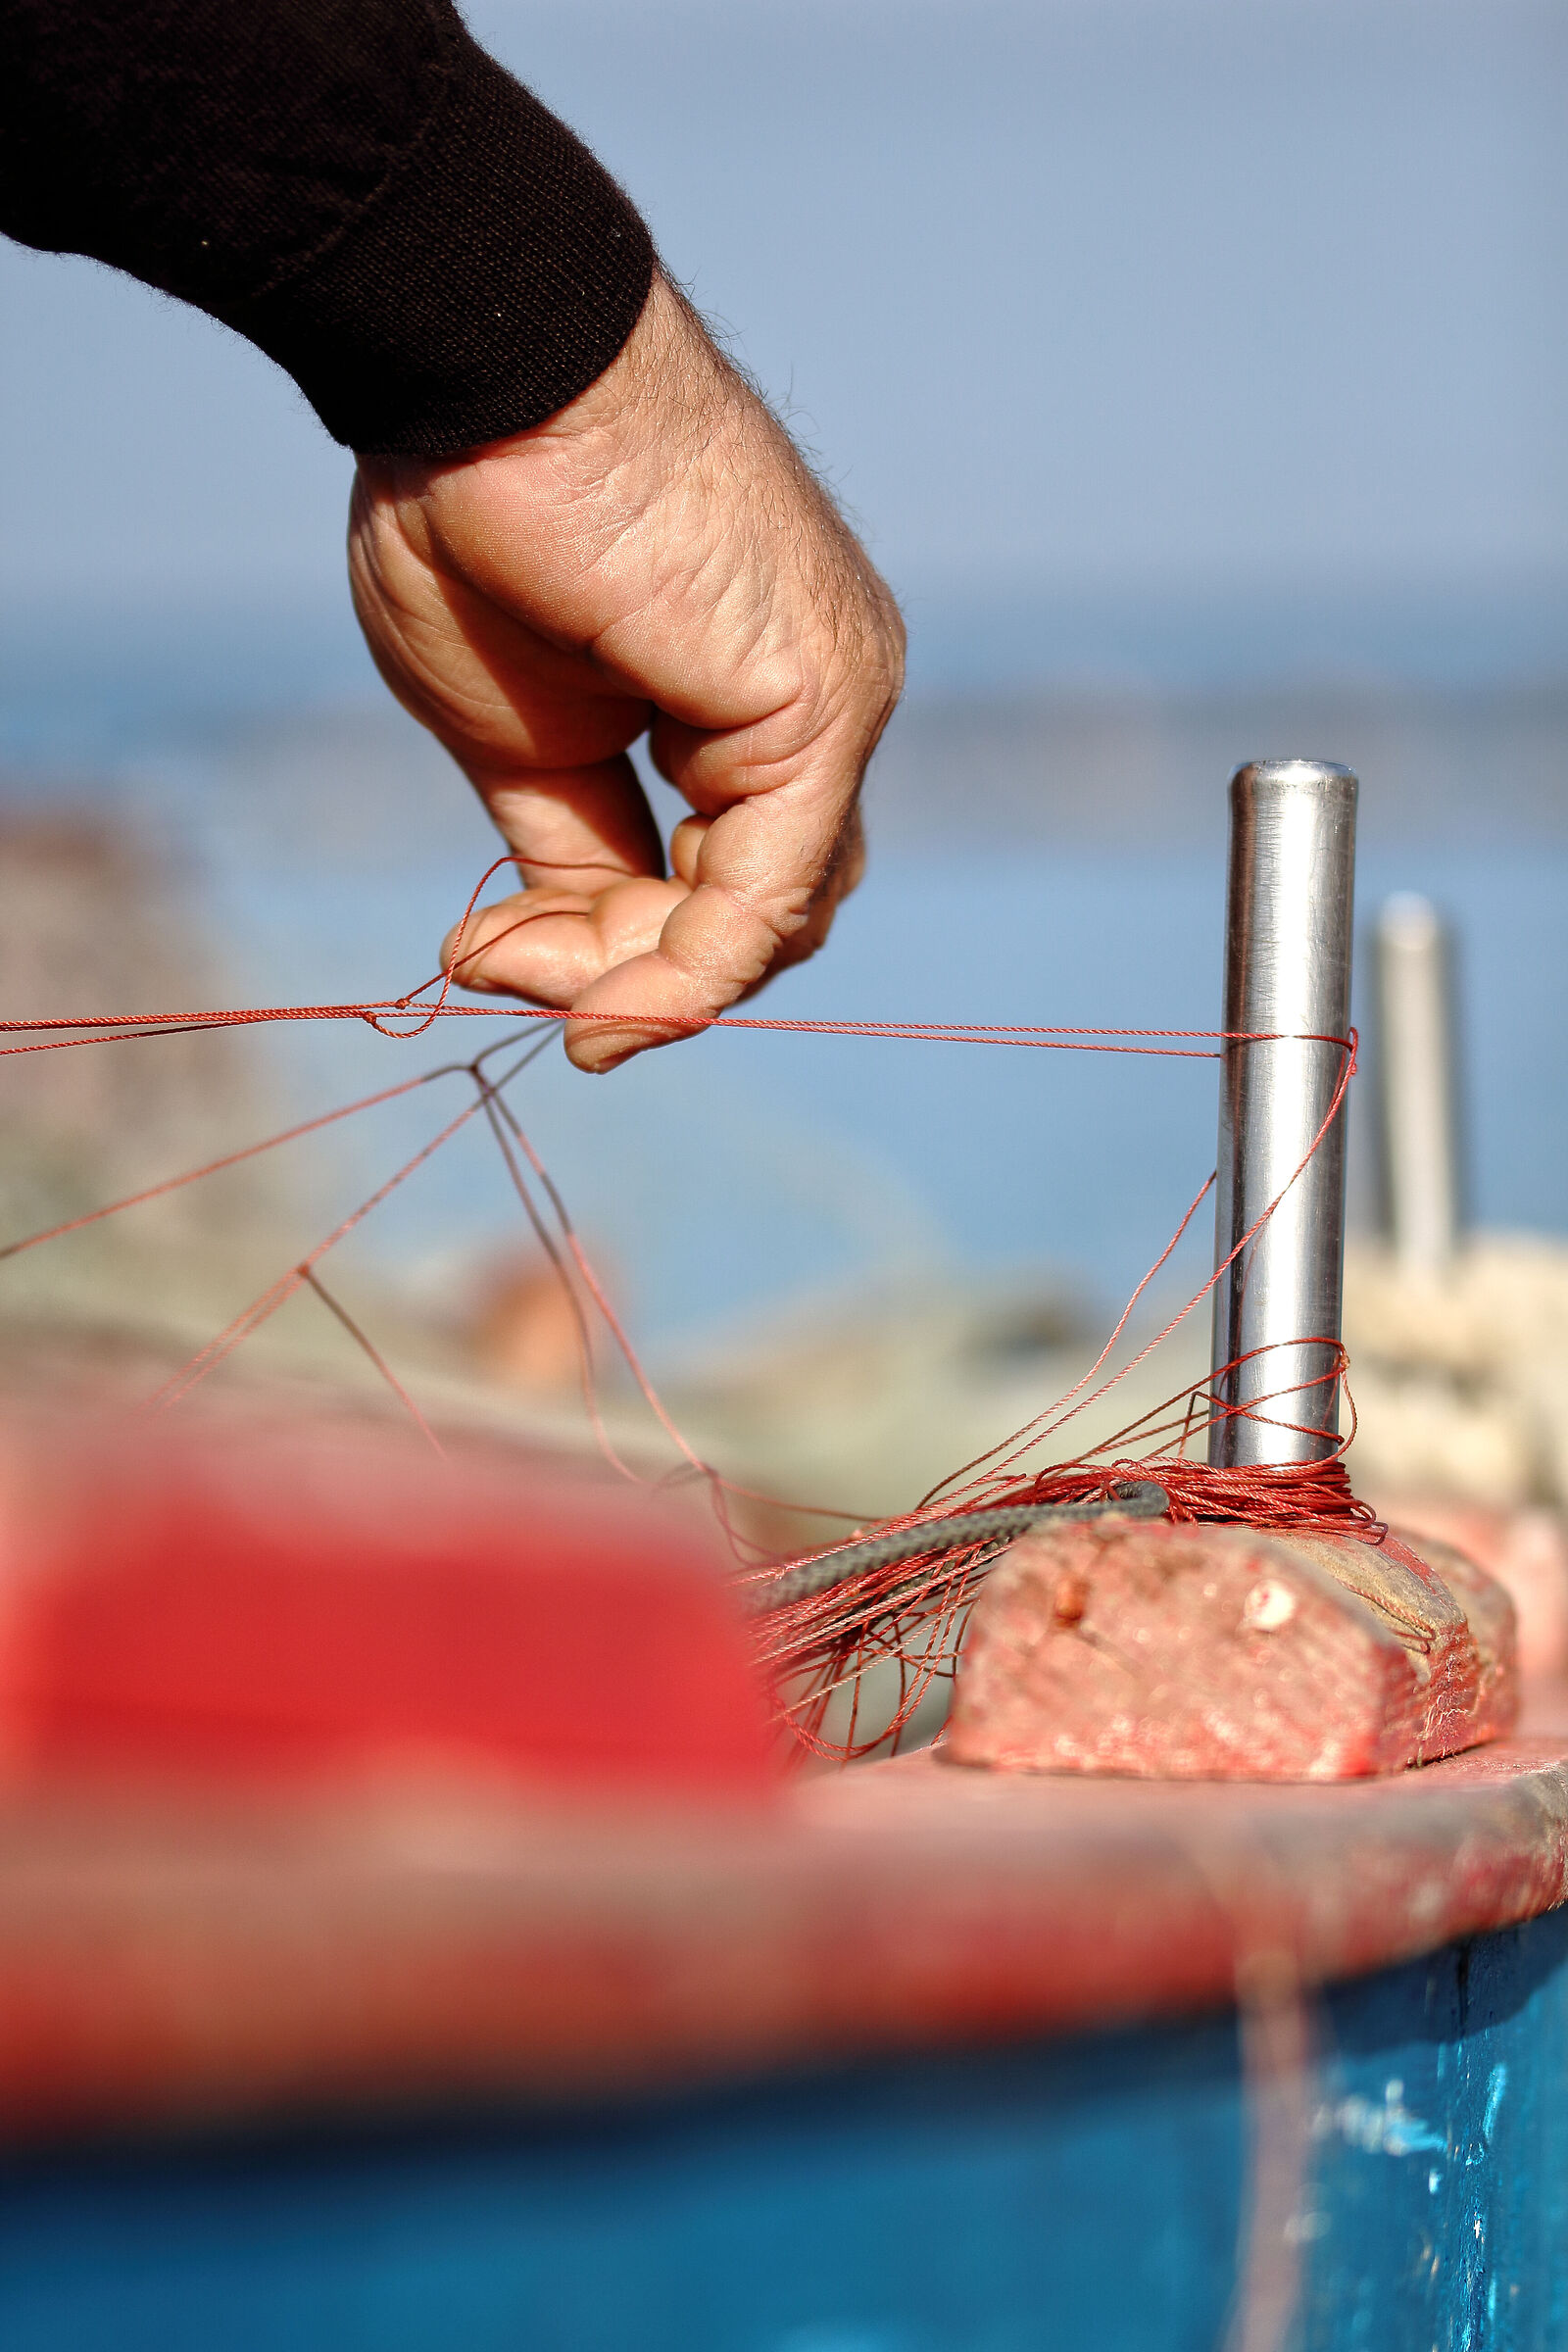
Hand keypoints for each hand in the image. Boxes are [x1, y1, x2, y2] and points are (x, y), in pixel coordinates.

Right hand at [347, 274, 904, 1071]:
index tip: (496, 960)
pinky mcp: (819, 709)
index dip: (623, 948)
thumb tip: (562, 960)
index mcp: (749, 695)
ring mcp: (830, 704)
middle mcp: (813, 703)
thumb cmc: (481, 518)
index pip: (726, 877)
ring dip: (638, 982)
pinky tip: (601, 1006)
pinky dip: (685, 973)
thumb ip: (571, 846)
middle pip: (756, 910)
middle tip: (501, 966)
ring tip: (514, 969)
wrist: (484, 379)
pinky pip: (765, 896)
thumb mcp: (521, 733)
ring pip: (766, 920)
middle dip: (630, 969)